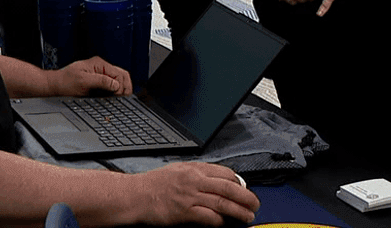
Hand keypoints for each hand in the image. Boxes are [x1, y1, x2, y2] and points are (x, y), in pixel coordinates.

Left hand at [49, 57, 131, 95]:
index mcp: (99, 64)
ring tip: (117, 99)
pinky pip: (111, 85)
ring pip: (118, 80)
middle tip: (122, 99)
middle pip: (122, 75)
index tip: (118, 96)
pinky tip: (112, 98)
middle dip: (125, 87)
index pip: (120, 73)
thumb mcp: (83, 81)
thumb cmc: (65, 82)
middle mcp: (101, 67)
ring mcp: (100, 74)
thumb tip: (116, 85)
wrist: (55, 85)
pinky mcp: (98, 81)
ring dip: (120, 89)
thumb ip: (101, 81)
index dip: (122, 86)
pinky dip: (114, 91)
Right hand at [135, 163, 258, 225]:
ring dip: (239, 211)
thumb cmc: (154, 184)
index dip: (239, 183)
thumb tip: (216, 181)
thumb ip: (197, 174)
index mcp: (194, 168)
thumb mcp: (178, 170)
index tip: (244, 190)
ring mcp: (190, 196)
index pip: (225, 173)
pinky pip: (208, 217)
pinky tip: (225, 224)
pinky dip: (219, 221)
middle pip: (228, 188)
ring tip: (248, 217)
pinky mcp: (184, 212)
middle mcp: (194, 180)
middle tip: (255, 204)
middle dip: (246, 197)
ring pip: (222, 203)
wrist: (136, 195)